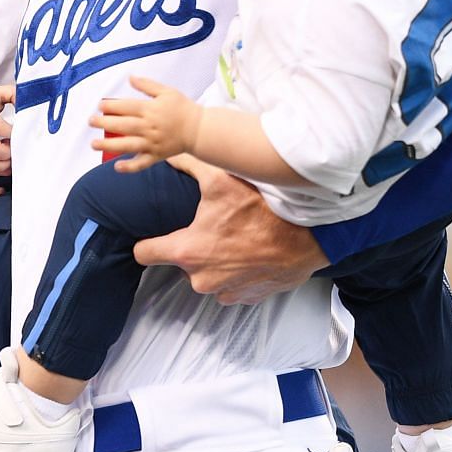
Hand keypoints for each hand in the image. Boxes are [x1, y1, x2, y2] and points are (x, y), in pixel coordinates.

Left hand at [90, 75, 198, 172]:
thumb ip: (147, 85)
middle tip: (90, 121)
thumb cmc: (183, 108)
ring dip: (109, 145)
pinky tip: (116, 167)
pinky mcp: (156, 156)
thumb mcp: (167, 91)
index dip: (111, 106)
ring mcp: (152, 143)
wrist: (200, 130)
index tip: (99, 106)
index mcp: (151, 110)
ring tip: (93, 144)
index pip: (127, 107)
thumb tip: (130, 77)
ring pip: (128, 145)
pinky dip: (129, 167)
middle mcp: (150, 127)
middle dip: (104, 123)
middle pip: (123, 125)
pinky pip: (142, 163)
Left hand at [132, 157, 326, 304]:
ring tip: (234, 240)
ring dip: (215, 262)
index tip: (153, 238)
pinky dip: (236, 273)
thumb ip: (189, 166)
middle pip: (181, 263)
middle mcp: (201, 278)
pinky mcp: (244, 298)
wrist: (307, 239)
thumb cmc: (262, 211)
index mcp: (188, 251)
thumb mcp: (222, 180)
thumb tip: (169, 153)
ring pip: (206, 276)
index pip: (144, 254)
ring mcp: (223, 291)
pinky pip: (230, 286)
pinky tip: (249, 254)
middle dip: (192, 248)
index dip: (147, 244)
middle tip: (212, 229)